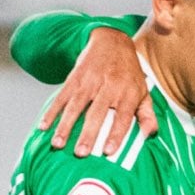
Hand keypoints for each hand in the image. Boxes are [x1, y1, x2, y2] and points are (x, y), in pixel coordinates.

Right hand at [38, 26, 153, 156]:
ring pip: (76, 105)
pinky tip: (44, 126)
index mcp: (128, 93)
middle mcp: (109, 86)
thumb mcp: (143, 91)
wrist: (112, 41)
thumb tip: (150, 134)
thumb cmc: (129, 73)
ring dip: (65, 125)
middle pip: (97, 113)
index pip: (122, 117)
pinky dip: (52, 111)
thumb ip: (147, 114)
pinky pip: (61, 96)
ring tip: (58, 143)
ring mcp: (90, 81)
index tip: (108, 151)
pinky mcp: (74, 78)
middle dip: (88, 134)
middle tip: (80, 153)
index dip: (116, 134)